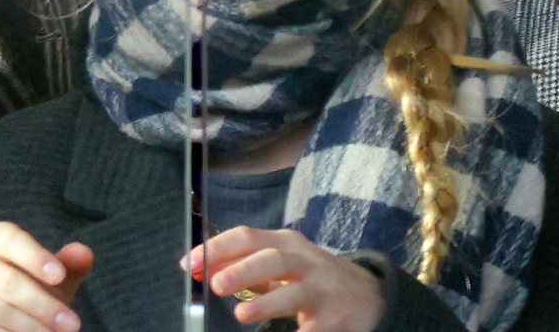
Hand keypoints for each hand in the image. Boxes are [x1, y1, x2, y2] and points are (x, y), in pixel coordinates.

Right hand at [0, 221, 92, 331]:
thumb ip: (68, 264)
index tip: (60, 275)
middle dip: (42, 304)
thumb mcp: (50, 278)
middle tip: (72, 324)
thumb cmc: (29, 290)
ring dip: (30, 327)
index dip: (34, 255)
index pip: (8, 237)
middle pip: (6, 280)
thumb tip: (85, 253)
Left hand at [186, 227, 384, 331]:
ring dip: (266, 303)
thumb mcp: (282, 264)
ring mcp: (322, 290)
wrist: (368, 295)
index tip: (190, 263)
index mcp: (286, 243)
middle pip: (272, 259)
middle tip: (215, 283)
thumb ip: (247, 266)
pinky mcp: (336, 319)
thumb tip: (203, 268)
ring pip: (294, 293)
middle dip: (242, 269)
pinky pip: (313, 329)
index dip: (217, 248)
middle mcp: (305, 261)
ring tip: (241, 313)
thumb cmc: (311, 277)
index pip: (248, 237)